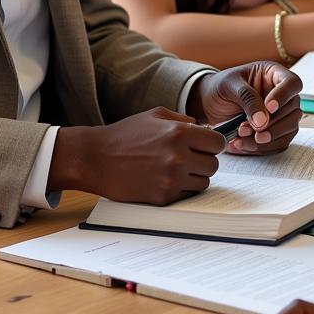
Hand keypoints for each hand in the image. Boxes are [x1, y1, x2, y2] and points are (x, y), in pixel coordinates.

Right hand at [50, 107, 223, 202]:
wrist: (95, 159)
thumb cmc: (124, 135)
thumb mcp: (155, 116)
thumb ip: (183, 119)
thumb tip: (204, 128)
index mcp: (179, 133)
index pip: (218, 143)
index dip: (212, 144)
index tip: (205, 145)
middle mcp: (178, 157)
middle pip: (213, 165)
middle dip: (204, 160)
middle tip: (190, 158)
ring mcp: (171, 179)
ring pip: (203, 182)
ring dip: (195, 176)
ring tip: (177, 169)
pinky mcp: (163, 197)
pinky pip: (187, 194)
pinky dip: (181, 188)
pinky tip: (166, 178)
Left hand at [190, 62, 301, 154]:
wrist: (209, 104)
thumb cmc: (220, 87)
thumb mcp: (229, 85)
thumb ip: (247, 98)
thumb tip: (263, 121)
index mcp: (274, 74)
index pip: (292, 83)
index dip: (284, 95)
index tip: (269, 107)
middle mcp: (283, 94)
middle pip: (293, 109)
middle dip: (272, 123)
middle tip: (249, 129)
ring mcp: (282, 114)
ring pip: (289, 129)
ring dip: (268, 137)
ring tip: (241, 137)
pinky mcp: (276, 132)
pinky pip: (279, 143)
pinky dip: (262, 147)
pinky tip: (241, 143)